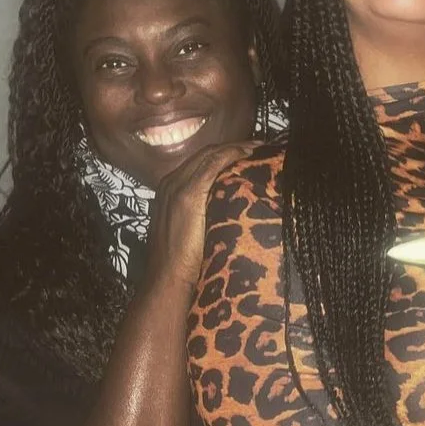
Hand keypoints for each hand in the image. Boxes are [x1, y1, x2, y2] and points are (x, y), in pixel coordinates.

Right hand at [143, 141, 253, 292]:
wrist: (167, 279)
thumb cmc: (182, 263)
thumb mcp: (190, 230)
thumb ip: (203, 213)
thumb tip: (230, 208)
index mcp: (169, 189)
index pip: (200, 162)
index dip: (224, 154)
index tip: (247, 153)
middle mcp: (171, 182)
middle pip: (205, 154)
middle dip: (233, 147)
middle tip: (257, 146)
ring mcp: (177, 187)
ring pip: (210, 156)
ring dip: (236, 148)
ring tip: (258, 148)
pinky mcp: (187, 195)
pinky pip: (212, 165)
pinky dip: (231, 155)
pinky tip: (247, 154)